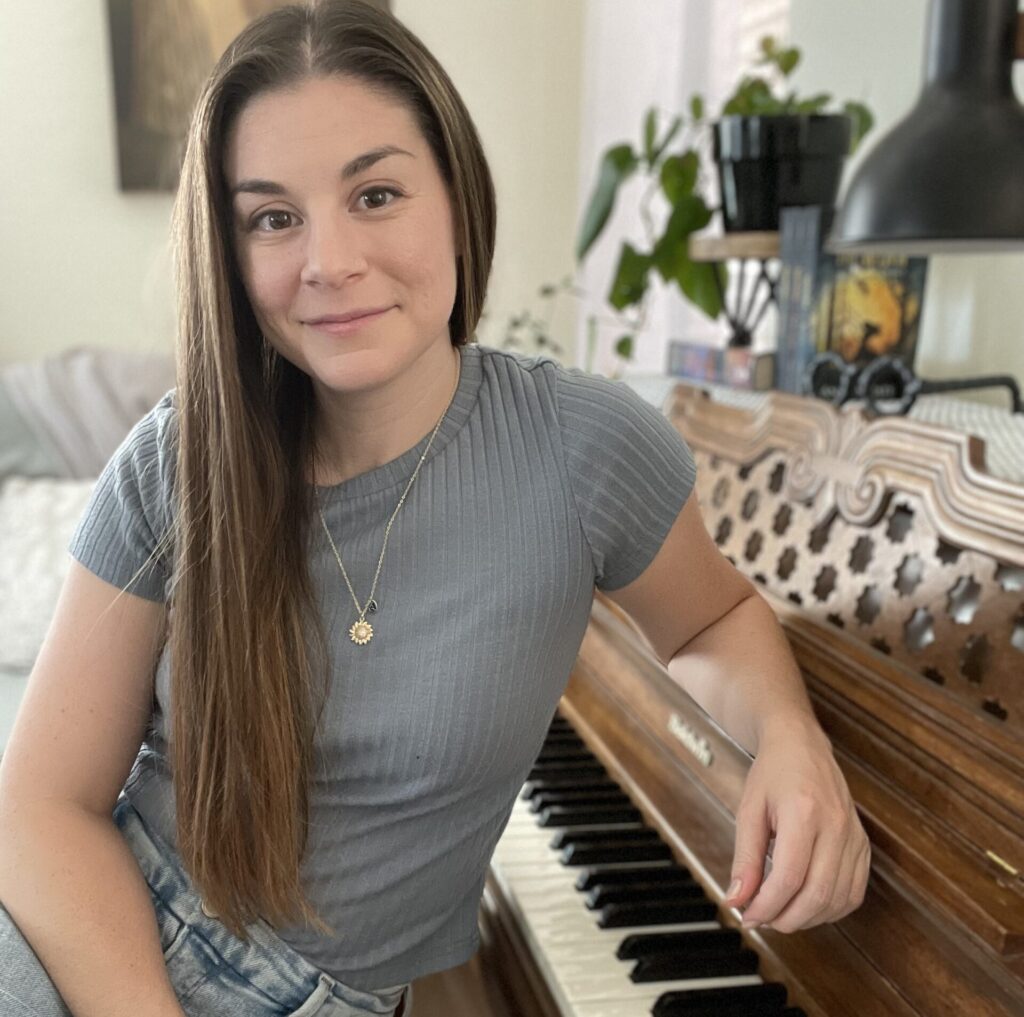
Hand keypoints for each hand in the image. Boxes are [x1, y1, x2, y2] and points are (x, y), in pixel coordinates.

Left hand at [723, 716, 870, 931]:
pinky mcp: (864, 845)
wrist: (801, 744)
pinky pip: (854, 892)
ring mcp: (854, 836)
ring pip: (838, 899)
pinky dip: (831, 908)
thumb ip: (745, 859)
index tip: (748, 916)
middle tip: (762, 918)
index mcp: (804, 813)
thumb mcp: (749, 810)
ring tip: (780, 912)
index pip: (789, 878)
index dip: (767, 906)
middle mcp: (836, 826)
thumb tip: (737, 900)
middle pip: (817, 895)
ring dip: (808, 918)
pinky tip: (808, 904)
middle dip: (786, 918)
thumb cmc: (773, 772)